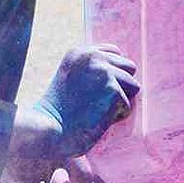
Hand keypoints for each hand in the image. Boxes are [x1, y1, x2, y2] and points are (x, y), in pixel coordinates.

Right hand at [7, 45, 139, 182]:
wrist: (50, 129)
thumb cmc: (59, 112)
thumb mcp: (70, 79)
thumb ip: (91, 69)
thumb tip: (123, 71)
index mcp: (79, 52)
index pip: (114, 53)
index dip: (112, 74)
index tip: (96, 89)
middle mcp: (92, 56)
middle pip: (129, 68)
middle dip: (119, 86)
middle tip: (95, 101)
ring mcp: (103, 72)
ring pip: (133, 86)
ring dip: (119, 101)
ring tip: (96, 109)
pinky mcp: (113, 90)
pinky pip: (128, 106)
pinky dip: (115, 117)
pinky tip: (95, 118)